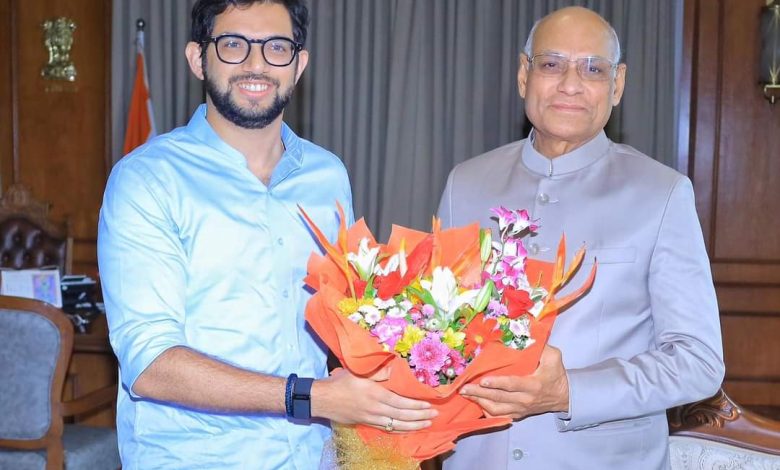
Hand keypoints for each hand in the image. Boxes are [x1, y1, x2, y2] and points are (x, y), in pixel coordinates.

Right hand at [311, 368, 436, 431]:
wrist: (322, 399)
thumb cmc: (340, 382)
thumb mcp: (358, 371)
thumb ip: (378, 372)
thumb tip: (394, 369)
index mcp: (374, 393)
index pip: (401, 402)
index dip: (416, 405)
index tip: (429, 405)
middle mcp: (375, 408)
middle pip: (402, 415)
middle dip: (420, 416)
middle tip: (434, 415)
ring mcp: (370, 418)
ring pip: (396, 425)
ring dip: (413, 425)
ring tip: (426, 424)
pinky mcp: (366, 423)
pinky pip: (387, 429)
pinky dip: (400, 430)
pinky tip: (408, 429)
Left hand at [460, 345, 568, 419]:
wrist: (563, 397)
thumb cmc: (556, 374)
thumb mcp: (554, 357)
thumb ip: (541, 347)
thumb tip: (525, 336)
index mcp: (534, 385)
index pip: (512, 385)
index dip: (497, 383)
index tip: (483, 380)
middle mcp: (525, 399)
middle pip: (499, 398)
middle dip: (480, 393)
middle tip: (464, 388)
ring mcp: (521, 409)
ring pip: (497, 410)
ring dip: (480, 402)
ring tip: (466, 394)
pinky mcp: (518, 414)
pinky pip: (499, 416)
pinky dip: (486, 411)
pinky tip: (476, 403)